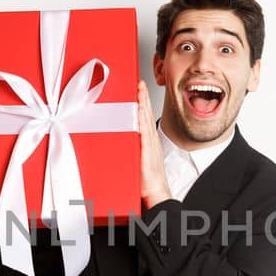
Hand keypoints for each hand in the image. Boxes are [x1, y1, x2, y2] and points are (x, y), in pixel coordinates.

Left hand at [137, 80, 170, 207]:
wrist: (155, 192)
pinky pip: (144, 133)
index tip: (138, 88)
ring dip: (142, 104)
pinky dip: (142, 120)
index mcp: (148, 141)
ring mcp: (149, 145)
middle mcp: (150, 140)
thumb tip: (119, 139)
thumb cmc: (146, 179)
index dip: (143, 101)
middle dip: (143, 97)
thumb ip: (129, 147)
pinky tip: (140, 111)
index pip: (145, 116)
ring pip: (145, 120)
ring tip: (139, 90)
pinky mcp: (146, 152)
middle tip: (138, 82)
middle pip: (146, 114)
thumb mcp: (136, 159)